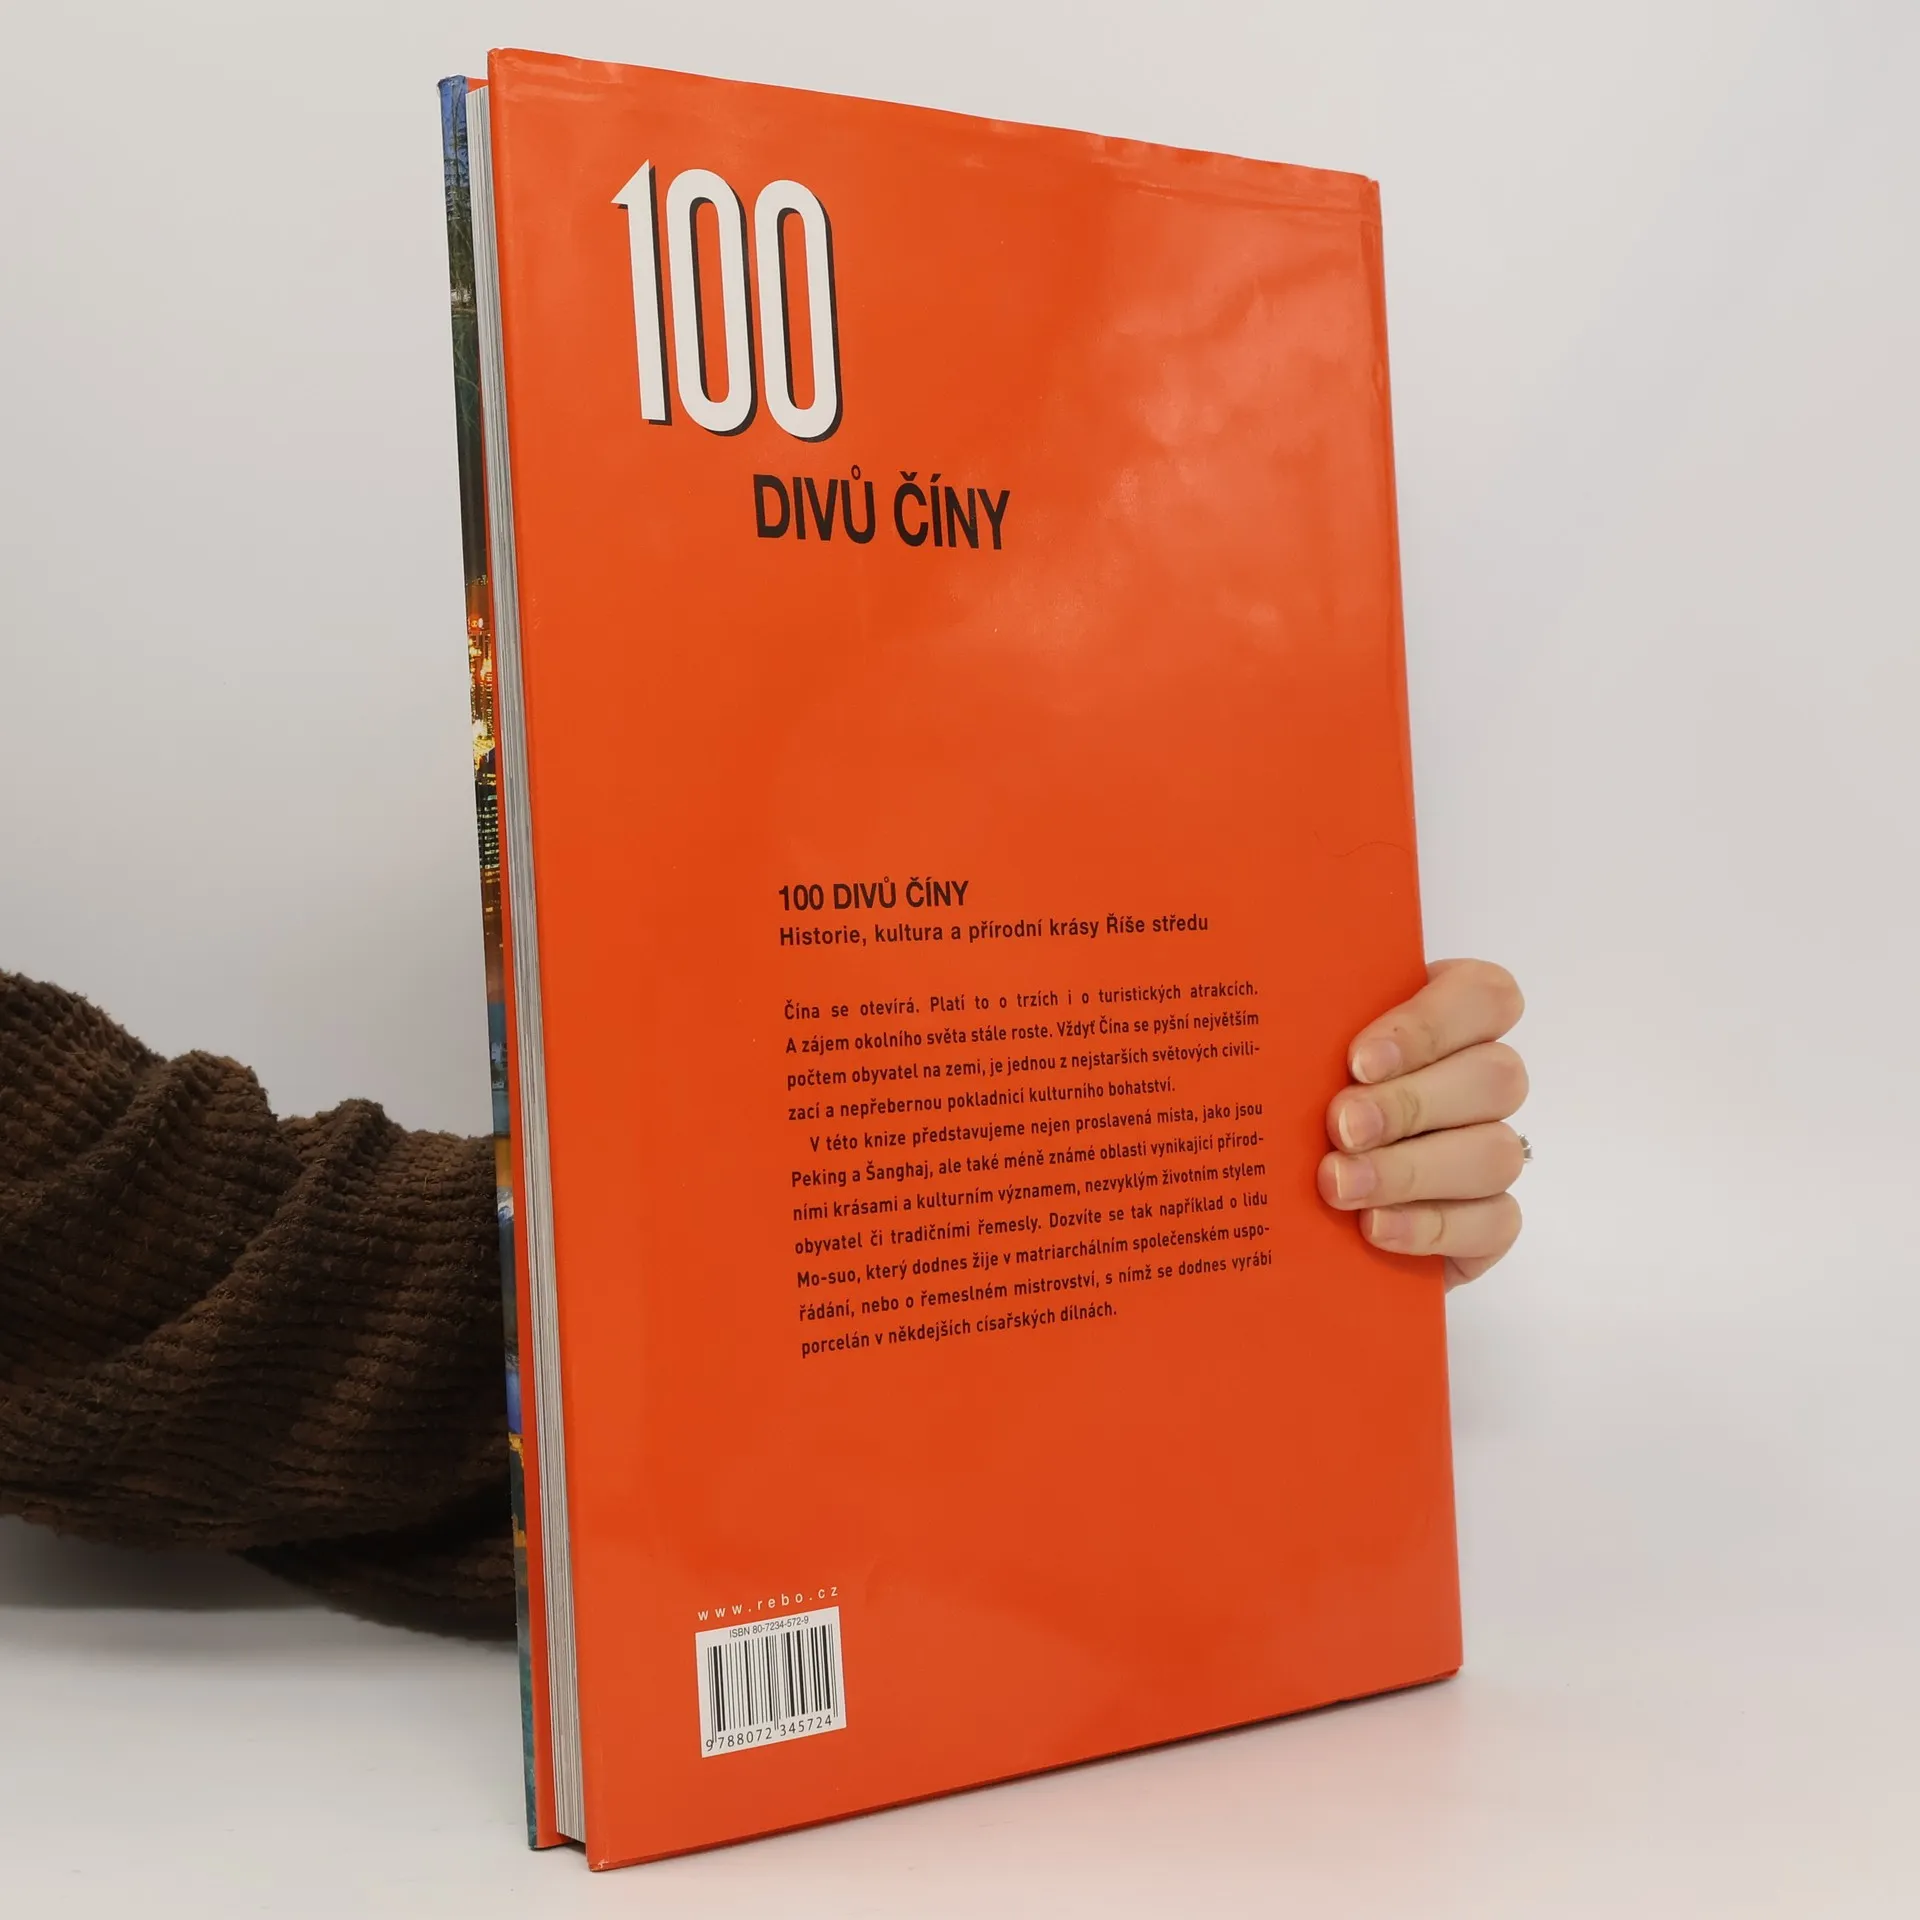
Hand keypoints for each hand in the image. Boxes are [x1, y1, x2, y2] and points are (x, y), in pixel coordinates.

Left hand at [1318, 959, 1527, 1286]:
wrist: (1289, 1206)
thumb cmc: (1296, 1100)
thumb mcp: (1298, 1053)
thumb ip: (1303, 1028)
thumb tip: (1255, 998)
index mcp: (1447, 1017)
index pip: (1484, 996)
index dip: (1430, 1026)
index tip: (1358, 1061)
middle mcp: (1480, 1080)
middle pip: (1496, 1076)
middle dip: (1410, 1104)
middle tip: (1341, 1128)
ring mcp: (1491, 1149)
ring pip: (1497, 1152)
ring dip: (1413, 1170)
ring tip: (1341, 1184)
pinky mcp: (1489, 1219)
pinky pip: (1495, 1220)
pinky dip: (1431, 1226)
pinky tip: (1373, 1226)